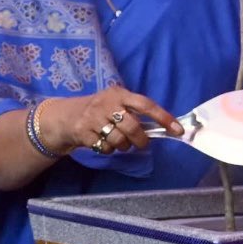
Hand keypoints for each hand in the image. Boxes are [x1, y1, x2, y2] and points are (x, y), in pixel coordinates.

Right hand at [40, 88, 177, 156]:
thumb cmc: (98, 110)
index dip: (163, 117)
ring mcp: (93, 118)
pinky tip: (103, 142)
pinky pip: (105, 147)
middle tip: (141, 144)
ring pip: (119, 140)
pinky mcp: (82, 132)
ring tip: (118, 142)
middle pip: (133, 127)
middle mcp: (105, 103)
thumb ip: (134, 112)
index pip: (145, 104)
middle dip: (140, 140)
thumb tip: (162, 128)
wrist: (64, 116)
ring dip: (123, 146)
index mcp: (118, 94)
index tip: (178, 130)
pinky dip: (108, 149)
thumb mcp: (114, 103)